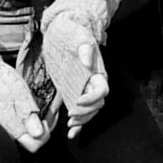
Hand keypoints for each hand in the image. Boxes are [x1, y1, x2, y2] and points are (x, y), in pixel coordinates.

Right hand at [0, 53, 49, 151]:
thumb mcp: (20, 95)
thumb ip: (29, 117)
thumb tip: (38, 134)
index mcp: (11, 128)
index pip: (33, 146)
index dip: (44, 135)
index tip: (45, 120)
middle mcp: (5, 132)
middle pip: (30, 142)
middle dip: (43, 129)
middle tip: (49, 113)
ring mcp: (1, 127)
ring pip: (24, 134)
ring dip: (35, 124)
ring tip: (41, 109)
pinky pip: (17, 126)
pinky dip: (26, 119)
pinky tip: (29, 108)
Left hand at [41, 17, 109, 135]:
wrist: (61, 30)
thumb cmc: (71, 30)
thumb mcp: (76, 35)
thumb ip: (83, 47)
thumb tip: (86, 60)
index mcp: (98, 71)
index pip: (101, 91)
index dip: (91, 99)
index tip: (77, 101)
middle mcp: (93, 82)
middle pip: (97, 105)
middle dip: (85, 114)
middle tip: (71, 116)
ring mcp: (84, 88)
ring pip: (90, 111)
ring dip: (82, 121)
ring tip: (70, 125)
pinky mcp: (73, 92)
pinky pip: (80, 111)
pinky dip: (77, 124)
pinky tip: (71, 133)